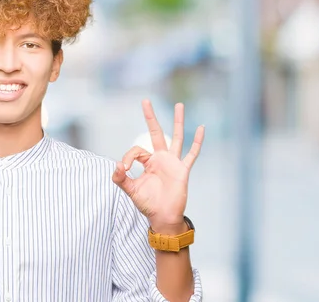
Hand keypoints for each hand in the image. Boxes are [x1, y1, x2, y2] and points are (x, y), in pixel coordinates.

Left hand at [112, 100, 204, 233]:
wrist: (163, 217)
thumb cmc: (148, 204)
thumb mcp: (131, 190)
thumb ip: (121, 179)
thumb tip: (116, 166)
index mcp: (148, 162)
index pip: (137, 150)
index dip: (128, 156)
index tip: (124, 168)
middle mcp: (161, 158)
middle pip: (156, 133)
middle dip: (151, 117)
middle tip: (145, 101)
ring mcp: (173, 163)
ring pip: (176, 137)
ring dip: (178, 121)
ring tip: (179, 105)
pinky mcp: (183, 170)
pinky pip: (192, 154)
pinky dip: (197, 142)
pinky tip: (201, 128)